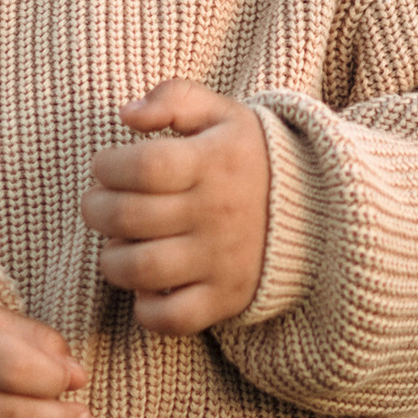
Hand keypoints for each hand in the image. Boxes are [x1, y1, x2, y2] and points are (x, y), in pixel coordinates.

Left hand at [81, 78, 270, 333]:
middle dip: (96, 210)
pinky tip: (147, 285)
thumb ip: (174, 98)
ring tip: (117, 243)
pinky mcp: (227, 298)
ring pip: (141, 270)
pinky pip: (172, 319)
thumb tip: (126, 115)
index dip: (108, 166)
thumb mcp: (223, 114)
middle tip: (98, 204)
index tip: (105, 166)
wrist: (321, 208)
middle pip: (130, 218)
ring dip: (112, 258)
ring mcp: (222, 260)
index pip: (143, 166)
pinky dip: (146, 309)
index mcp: (214, 163)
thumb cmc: (252, 157)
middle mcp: (216, 213)